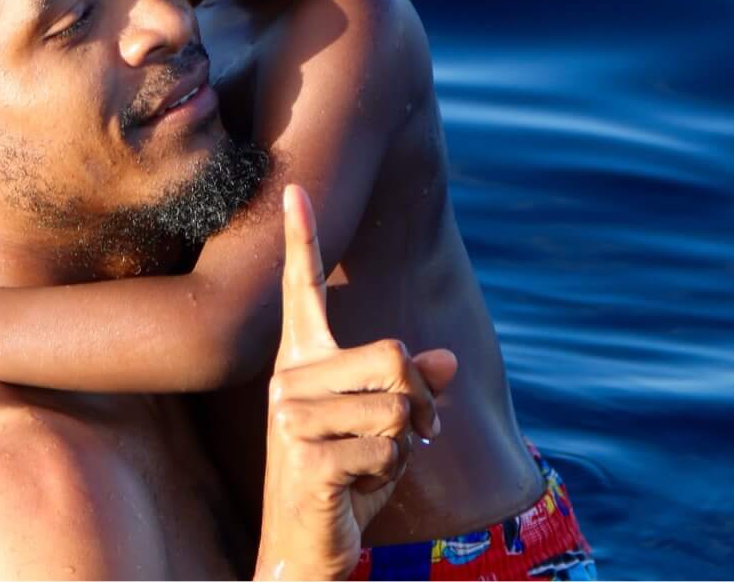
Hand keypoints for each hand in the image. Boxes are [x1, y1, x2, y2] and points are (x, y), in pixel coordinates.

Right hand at [254, 185, 457, 580]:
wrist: (304, 548)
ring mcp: (290, 417)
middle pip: (394, 354)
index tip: (293, 188)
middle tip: (412, 437)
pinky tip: (357, 489)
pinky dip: (391, 474)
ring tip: (374, 466)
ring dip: (405, 445)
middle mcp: (288, 379)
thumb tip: (445, 360)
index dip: (299, 237)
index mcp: (303, 361)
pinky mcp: (305, 456)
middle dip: (419, 401)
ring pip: (397, 405)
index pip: (302, 288)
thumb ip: (412, 388)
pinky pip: (388, 447)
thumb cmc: (345, 483)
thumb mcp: (387, 429)